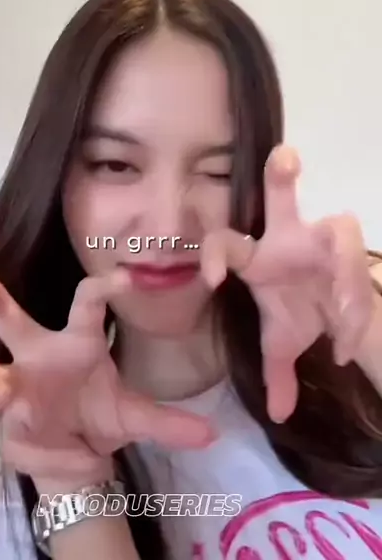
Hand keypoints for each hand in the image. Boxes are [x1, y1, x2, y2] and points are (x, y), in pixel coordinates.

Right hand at [0, 258, 213, 489]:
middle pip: (7, 315)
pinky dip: (13, 437)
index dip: (102, 288)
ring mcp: (12, 384)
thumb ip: (168, 424)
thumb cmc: (99, 416)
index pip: (87, 305)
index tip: (125, 277)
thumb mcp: (134, 418)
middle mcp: (37, 353)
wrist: (73, 453)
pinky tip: (27, 444)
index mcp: (77, 342)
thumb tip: (213, 434)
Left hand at [202, 145, 374, 423]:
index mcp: (257, 258)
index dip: (215, 253)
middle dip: (282, 175)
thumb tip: (277, 416)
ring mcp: (327, 240)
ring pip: (339, 227)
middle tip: (283, 155)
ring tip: (342, 316)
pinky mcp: (358, 251)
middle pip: (282, 197)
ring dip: (344, 267)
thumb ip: (276, 375)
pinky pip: (362, 266)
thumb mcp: (283, 346)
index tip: (210, 279)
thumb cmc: (304, 317)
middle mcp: (289, 238)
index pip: (227, 242)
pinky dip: (356, 301)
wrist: (344, 317)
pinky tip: (346, 338)